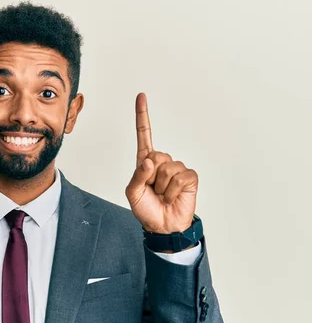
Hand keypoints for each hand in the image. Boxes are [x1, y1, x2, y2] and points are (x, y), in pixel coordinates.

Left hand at [125, 93, 197, 233]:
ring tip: (162, 195)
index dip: (142, 116)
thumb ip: (137, 176)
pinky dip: (173, 190)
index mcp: (145, 162)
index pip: (144, 135)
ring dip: (162, 187)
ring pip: (167, 168)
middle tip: (153, 191)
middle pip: (155, 156)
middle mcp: (162, 162)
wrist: (164, 226)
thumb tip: (149, 161)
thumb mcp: (133, 194)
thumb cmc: (146, 209)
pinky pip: (180, 177)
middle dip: (151, 177)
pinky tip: (173, 197)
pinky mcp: (189, 177)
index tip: (141, 96)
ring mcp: (177, 168)